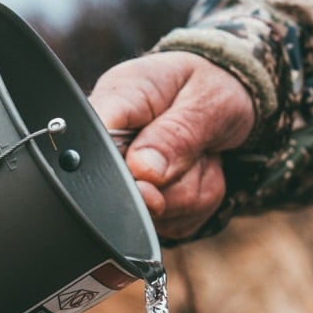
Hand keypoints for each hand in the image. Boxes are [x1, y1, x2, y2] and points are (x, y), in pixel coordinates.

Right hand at [89, 51, 255, 239]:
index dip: (122, 173)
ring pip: (157, 215)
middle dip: (176, 182)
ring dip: (193, 190)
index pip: (92, 148)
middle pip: (128, 194)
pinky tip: (197, 172)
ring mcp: (123, 178)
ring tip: (198, 155)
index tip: (155, 176)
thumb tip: (142, 171)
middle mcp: (108, 143)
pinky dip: (199, 202)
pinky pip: (174, 224)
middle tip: (197, 149)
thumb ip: (175, 135)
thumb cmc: (208, 88)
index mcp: (114, 102)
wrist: (219, 100)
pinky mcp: (145, 207)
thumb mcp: (205, 100)